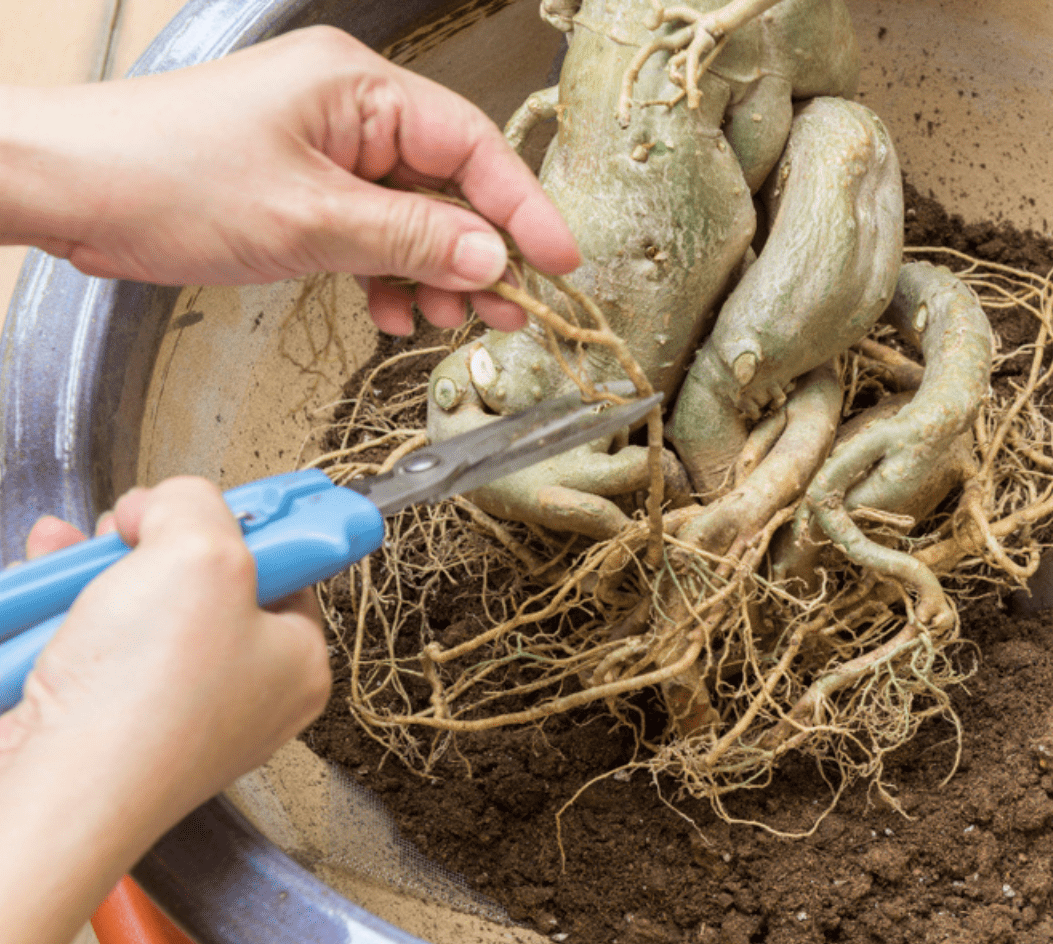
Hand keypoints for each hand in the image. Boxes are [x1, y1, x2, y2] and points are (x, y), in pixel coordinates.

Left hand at [0, 27, 578, 334]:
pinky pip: (370, 233)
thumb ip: (411, 240)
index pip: (472, 146)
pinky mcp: (300, 188)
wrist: (67, 190)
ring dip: (434, 274)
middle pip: (449, 184)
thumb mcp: (309, 218)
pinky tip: (393, 313)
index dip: (523, 207)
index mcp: (357, 88)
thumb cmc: (163, 175)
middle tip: (512, 310)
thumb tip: (492, 258)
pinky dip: (388, 275)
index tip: (561, 261)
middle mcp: (348, 111)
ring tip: (448, 321)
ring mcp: (324, 151)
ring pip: (412, 217)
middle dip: (480, 252)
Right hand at [0, 478, 330, 943]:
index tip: (204, 501)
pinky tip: (37, 590)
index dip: (240, 523)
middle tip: (126, 531)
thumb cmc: (144, 699)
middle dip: (149, 542)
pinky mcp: (97, 721)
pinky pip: (81, 643)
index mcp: (295, 661)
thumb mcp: (199, 551)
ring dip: (89, 569)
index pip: (287, 567)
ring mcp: (167, 711)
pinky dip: (54, 610)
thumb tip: (174, 500)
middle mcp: (240, 692)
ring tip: (68, 555)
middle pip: (199, 581)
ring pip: (130, 607)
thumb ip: (196, 504)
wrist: (52, 791)